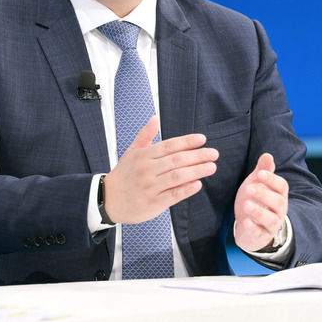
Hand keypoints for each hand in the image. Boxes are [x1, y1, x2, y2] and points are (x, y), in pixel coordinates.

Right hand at [103, 117, 218, 223]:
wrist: (107, 199)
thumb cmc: (123, 174)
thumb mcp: (131, 152)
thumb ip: (145, 136)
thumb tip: (154, 118)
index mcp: (143, 155)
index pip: (169, 145)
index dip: (186, 141)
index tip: (202, 139)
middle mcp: (147, 169)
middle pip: (176, 160)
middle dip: (197, 156)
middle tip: (214, 153)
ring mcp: (150, 187)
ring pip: (176, 176)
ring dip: (196, 171)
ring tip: (211, 167)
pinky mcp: (153, 203)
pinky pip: (172, 195)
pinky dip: (186, 190)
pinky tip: (198, 184)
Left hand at [234, 153, 288, 252]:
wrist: (249, 224)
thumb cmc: (255, 200)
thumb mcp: (257, 183)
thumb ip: (262, 170)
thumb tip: (268, 155)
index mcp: (278, 194)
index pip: (282, 186)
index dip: (272, 179)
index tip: (260, 174)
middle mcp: (278, 210)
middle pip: (278, 202)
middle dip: (264, 195)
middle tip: (249, 188)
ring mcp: (271, 224)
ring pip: (271, 219)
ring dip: (259, 212)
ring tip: (246, 205)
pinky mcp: (261, 236)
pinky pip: (260, 233)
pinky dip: (253, 228)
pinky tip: (245, 222)